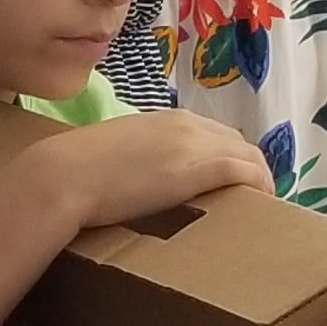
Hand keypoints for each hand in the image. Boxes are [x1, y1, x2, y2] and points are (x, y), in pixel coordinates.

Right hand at [26, 112, 273, 234]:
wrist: (63, 175)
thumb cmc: (77, 170)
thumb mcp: (115, 154)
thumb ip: (136, 158)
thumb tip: (135, 177)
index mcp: (166, 119)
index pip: (215, 133)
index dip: (228, 156)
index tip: (230, 181)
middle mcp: (187, 125)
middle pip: (237, 143)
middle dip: (249, 167)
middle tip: (249, 197)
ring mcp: (194, 146)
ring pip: (248, 156)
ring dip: (260, 179)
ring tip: (259, 206)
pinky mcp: (198, 170)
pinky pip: (245, 172)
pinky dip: (260, 185)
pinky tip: (263, 203)